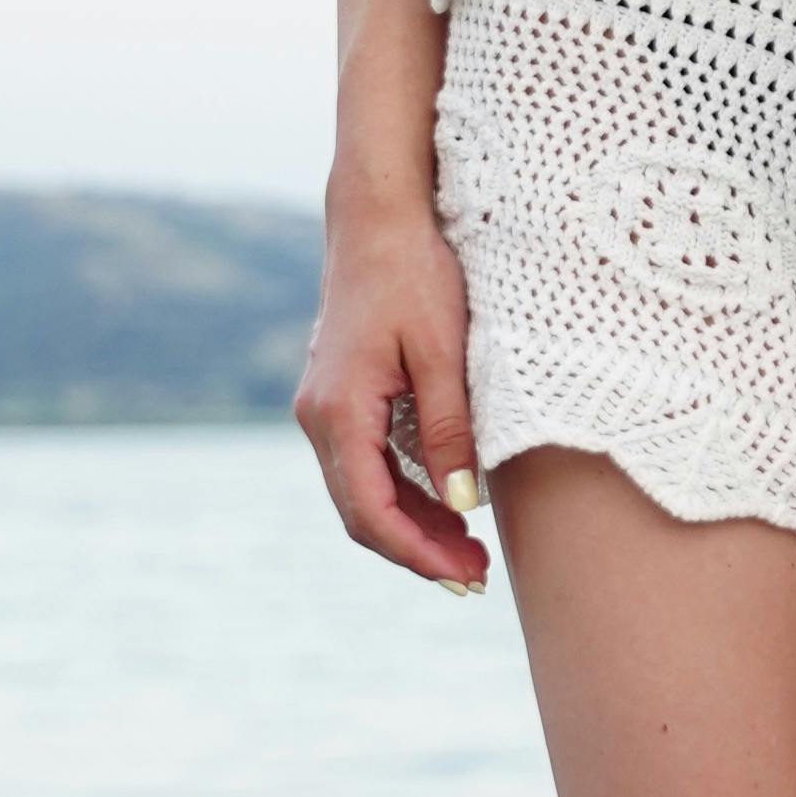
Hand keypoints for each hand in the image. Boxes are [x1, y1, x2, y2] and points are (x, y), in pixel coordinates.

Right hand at [296, 187, 491, 593]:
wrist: (377, 219)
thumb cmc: (415, 274)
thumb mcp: (445, 353)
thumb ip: (450, 430)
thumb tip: (462, 505)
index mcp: (340, 410)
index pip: (371, 511)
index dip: (418, 554)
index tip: (464, 576)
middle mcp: (319, 417)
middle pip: (361, 513)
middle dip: (417, 552)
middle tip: (476, 577)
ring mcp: (322, 409)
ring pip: (361, 493)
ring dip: (412, 528)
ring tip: (469, 551)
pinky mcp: (338, 399)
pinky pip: (364, 465)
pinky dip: (402, 495)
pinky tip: (447, 507)